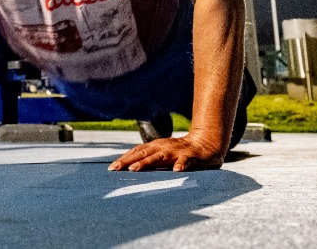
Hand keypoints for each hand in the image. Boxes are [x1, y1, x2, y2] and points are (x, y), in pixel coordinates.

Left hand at [109, 131, 224, 172]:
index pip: (136, 152)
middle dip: (128, 161)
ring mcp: (176, 151)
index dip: (124, 159)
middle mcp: (163, 147)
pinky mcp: (190, 156)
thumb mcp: (163, 155)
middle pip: (143, 154)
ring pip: (159, 157)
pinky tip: (176, 171)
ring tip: (134, 169)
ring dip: (146, 162)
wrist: (205, 144)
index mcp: (156, 147)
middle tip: (115, 169)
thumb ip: (150, 160)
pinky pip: (185, 161)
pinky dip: (180, 165)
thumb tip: (131, 168)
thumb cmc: (181, 152)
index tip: (111, 168)